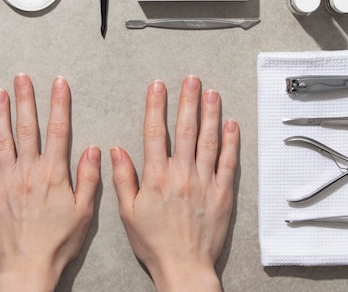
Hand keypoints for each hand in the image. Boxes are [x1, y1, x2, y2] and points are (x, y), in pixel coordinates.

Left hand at [0, 74, 100, 291]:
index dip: (59, 103)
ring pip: (2, 138)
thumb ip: (89, 178)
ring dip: (1, 112)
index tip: (59, 83)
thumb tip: (94, 149)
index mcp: (53, 174)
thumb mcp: (84, 212)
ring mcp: (6, 179)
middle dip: (26, 99)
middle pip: (28, 127)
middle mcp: (28, 171)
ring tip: (0, 91)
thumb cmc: (58, 241)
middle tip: (22, 78)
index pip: (58, 130)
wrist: (28, 266)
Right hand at [110, 76, 238, 291]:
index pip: (155, 133)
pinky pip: (228, 162)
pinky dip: (231, 142)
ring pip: (208, 141)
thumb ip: (123, 179)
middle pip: (185, 130)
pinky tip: (231, 124)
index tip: (158, 87)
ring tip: (211, 93)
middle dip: (188, 101)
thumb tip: (116, 150)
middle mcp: (181, 175)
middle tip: (191, 80)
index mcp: (156, 178)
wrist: (184, 267)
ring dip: (210, 114)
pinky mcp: (222, 193)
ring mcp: (204, 183)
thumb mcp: (128, 213)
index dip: (156, 106)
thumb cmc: (154, 243)